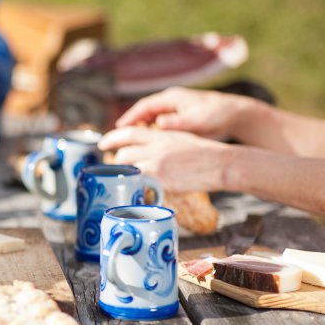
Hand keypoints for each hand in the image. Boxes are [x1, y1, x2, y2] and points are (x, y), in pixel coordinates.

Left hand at [99, 126, 232, 191]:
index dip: (112, 137)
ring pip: (128, 168)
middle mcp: (155, 146)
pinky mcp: (161, 177)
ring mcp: (157, 162)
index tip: (102, 143)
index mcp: (160, 135)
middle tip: (113, 169)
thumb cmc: (205, 154)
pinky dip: (136, 187)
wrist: (222, 163)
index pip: (128, 132)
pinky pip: (140, 183)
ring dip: (125, 176)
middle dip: (116, 162)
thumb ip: (163, 143)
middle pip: (124, 153)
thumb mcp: (180, 140)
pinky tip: (138, 192)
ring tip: (127, 182)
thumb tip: (150, 151)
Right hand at [116, 87, 255, 138]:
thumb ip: (176, 122)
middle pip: (144, 112)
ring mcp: (175, 108)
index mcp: (171, 98)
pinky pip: (159, 123)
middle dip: (131, 124)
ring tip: (130, 143)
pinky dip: (152, 132)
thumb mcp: (196, 120)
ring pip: (151, 118)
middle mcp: (171, 101)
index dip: (130, 117)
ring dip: (140, 129)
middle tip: (118, 138)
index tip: (118, 129)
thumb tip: (158, 123)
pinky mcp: (179, 116)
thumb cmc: (216, 115)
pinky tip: (149, 144)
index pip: (143, 106)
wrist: (235, 114)